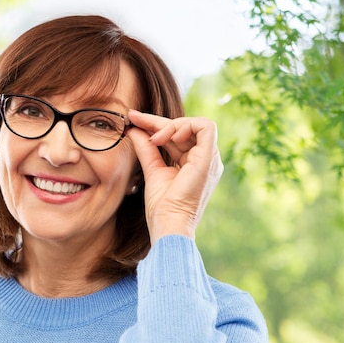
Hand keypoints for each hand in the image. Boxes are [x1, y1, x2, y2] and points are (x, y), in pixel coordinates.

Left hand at [126, 110, 222, 242]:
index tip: (133, 120)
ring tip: (152, 138)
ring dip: (169, 124)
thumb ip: (146, 149)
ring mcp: (210, 159)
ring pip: (194, 124)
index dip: (156, 125)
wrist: (168, 224)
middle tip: (134, 118)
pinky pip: (205, 127)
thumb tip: (134, 129)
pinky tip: (166, 137)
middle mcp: (205, 160)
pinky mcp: (209, 158)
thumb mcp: (152, 169)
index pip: (177, 136)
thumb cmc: (162, 206)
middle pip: (183, 128)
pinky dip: (185, 126)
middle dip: (157, 121)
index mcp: (195, 163)